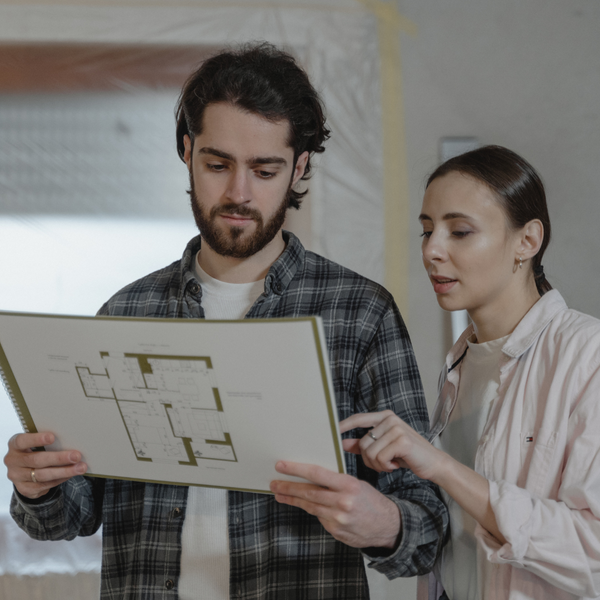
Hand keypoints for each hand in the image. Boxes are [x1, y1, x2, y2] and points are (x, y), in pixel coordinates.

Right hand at [4, 432, 87, 499]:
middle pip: (36, 460)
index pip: (22, 441)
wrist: (26, 471)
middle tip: (76, 456)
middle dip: (59, 458)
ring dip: (64, 471)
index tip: (52, 437)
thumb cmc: (36, 450)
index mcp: (15, 445)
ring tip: (80, 467)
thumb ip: (47, 442)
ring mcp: (17, 476)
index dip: (36, 439)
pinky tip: (71, 474)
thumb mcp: (37, 444)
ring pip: (42, 475)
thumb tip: (72, 440)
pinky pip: (45, 485)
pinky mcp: (24, 489)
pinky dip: (60, 479)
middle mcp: (13, 461)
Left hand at [270, 461, 400, 548]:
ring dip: (292, 499)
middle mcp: (342, 502)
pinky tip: (305, 505)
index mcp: (348, 485)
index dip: (296, 469)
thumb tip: (311, 476)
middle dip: (288, 487)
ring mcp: (338, 518)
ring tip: (280, 494)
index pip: (317, 474)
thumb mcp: (357, 484)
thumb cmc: (371, 501)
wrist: (388, 526)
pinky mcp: (335, 531)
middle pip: (308, 492)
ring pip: (309, 506)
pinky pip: (319, 517)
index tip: (282, 465)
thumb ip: (335, 482)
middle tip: (274, 483)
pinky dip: (312, 510)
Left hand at [340, 410, 445, 481]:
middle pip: (363, 443)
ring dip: (378, 465)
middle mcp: (390, 419)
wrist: (433, 463)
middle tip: (383, 463)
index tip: (331, 432)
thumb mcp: (384, 448)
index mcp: (384, 417)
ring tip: (391, 463)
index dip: (343, 426)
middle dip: (369, 459)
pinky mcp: (402, 440)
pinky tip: (397, 465)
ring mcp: (397, 428)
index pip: (358, 419)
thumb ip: (363, 444)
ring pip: (370, 452)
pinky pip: (380, 458)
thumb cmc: (407, 455)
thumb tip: (343, 443)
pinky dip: (386, 466)